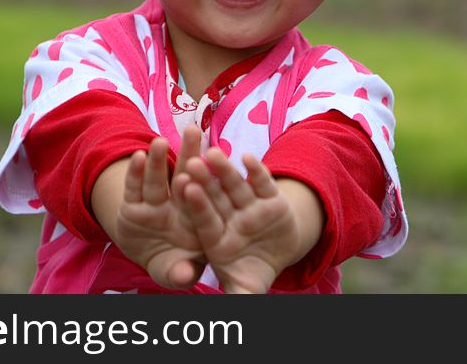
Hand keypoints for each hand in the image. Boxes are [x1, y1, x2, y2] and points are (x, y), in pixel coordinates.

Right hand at [114, 125, 204, 288]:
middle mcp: (176, 207)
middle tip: (192, 131)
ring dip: (158, 160)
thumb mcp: (175, 273)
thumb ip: (181, 273)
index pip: (200, 199)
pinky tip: (136, 155)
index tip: (202, 167)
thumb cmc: (173, 264)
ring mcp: (155, 205)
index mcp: (195, 219)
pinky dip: (134, 173)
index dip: (201, 184)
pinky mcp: (132, 205)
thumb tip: (185, 276)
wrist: (149, 258)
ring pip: (158, 179)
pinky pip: (134, 187)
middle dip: (188, 154)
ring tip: (159, 141)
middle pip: (183, 177)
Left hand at [182, 149, 301, 293]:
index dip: (197, 204)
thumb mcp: (244, 288)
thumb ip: (235, 296)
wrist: (280, 254)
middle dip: (204, 179)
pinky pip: (262, 182)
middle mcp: (230, 218)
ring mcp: (249, 206)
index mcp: (216, 237)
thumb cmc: (254, 273)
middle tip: (190, 161)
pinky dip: (257, 170)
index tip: (185, 187)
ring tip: (213, 151)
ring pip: (234, 184)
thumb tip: (224, 314)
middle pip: (215, 196)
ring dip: (225, 169)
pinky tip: (248, 157)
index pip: (204, 219)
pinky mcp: (270, 197)